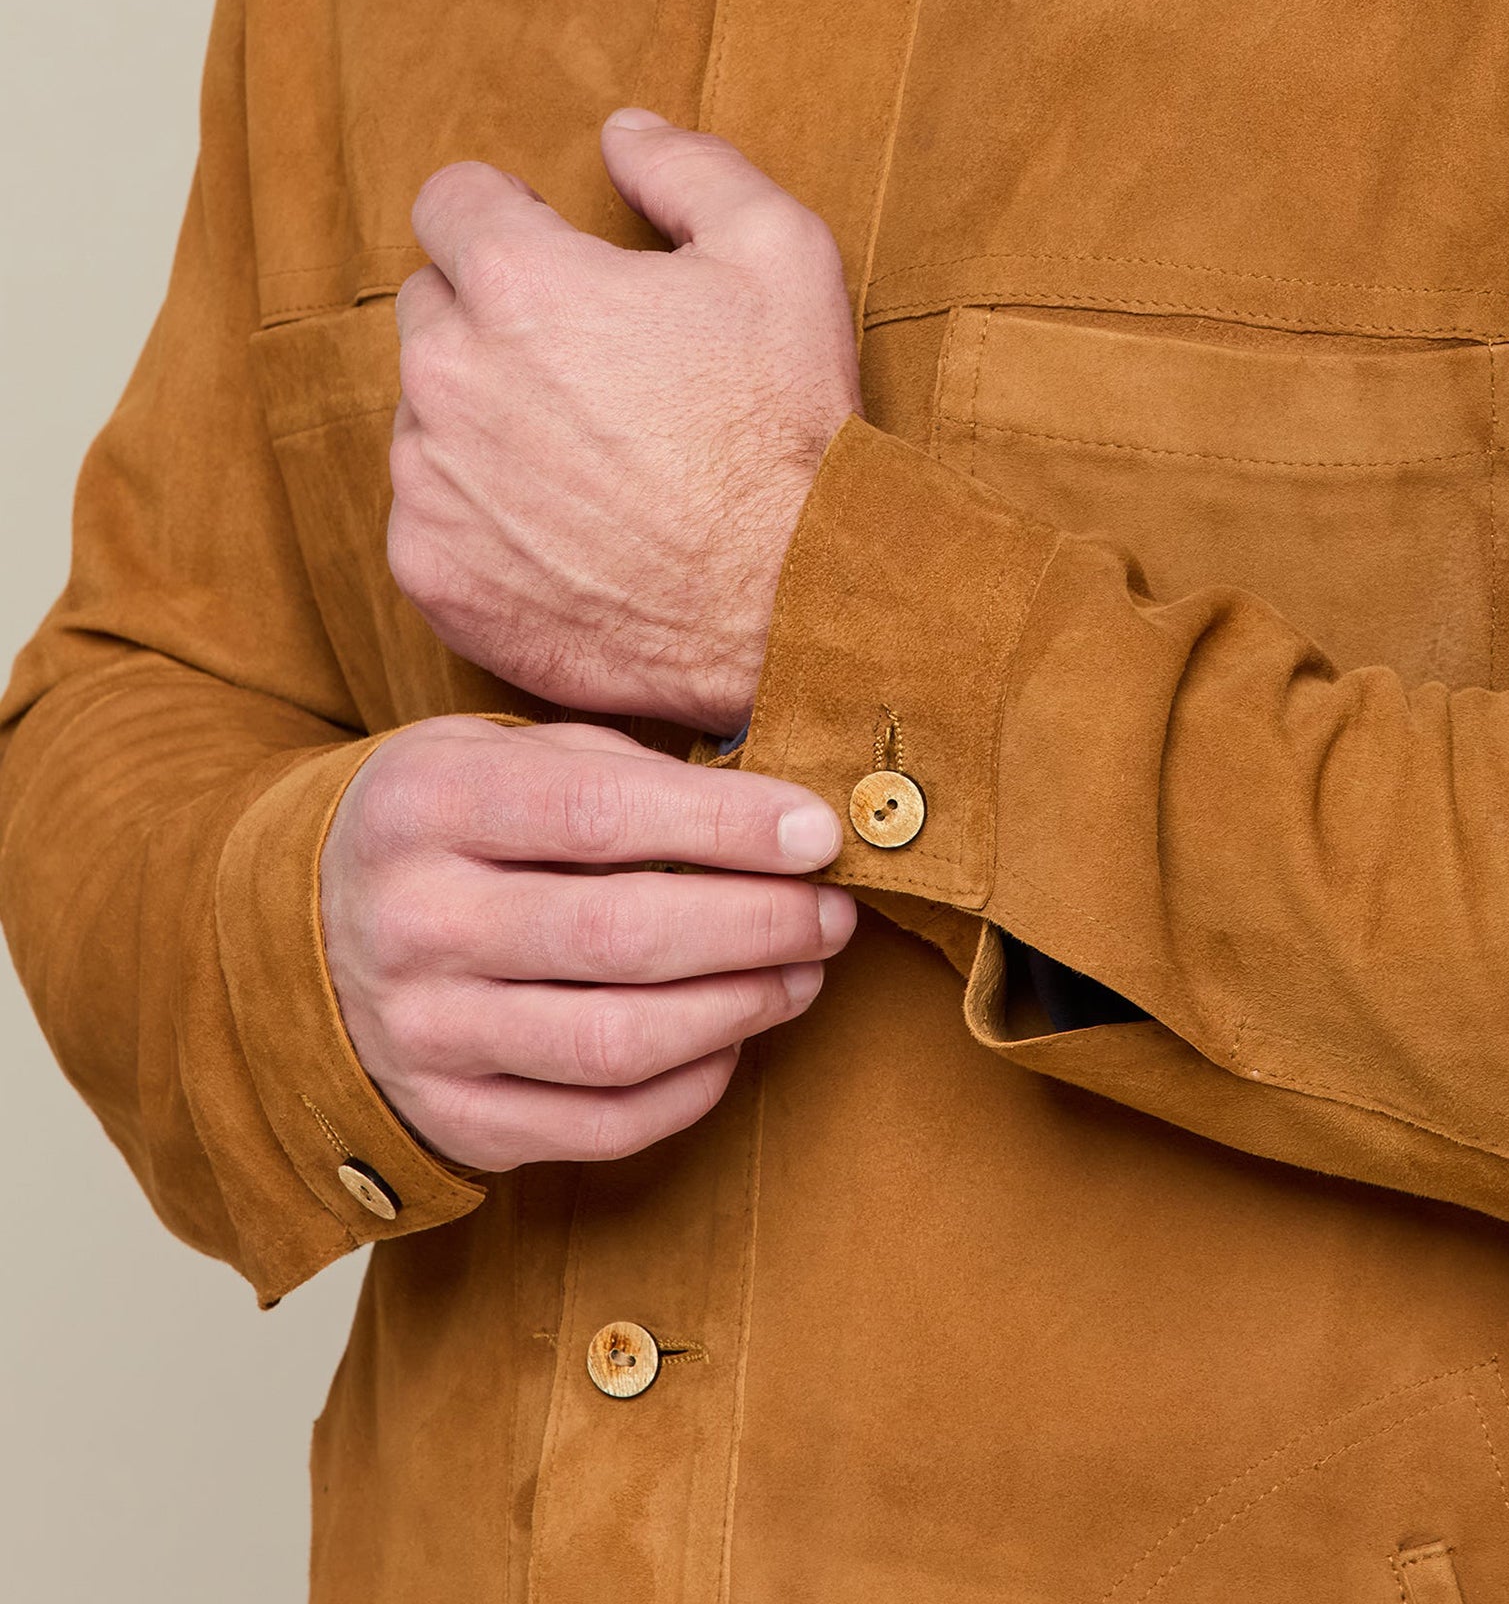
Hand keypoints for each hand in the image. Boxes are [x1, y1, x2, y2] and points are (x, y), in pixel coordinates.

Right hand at [319, 716, 852, 1168]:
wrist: (308, 929)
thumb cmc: (449, 821)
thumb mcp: (498, 752)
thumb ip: (620, 766)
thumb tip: (777, 812)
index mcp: (426, 805)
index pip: (598, 811)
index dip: (725, 825)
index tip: (818, 831)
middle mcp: (412, 923)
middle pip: (619, 935)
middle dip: (757, 923)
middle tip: (832, 910)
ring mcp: (422, 1034)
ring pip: (617, 1042)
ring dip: (740, 1008)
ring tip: (804, 970)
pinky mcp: (450, 1118)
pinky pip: (599, 1125)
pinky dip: (691, 1087)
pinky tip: (735, 1036)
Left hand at [388, 112, 860, 735]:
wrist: (794, 606)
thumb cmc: (790, 430)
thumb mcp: (780, 254)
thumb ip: (687, 168)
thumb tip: (619, 131)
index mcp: (519, 280)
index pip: (449, 201)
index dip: (508, 219)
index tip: (554, 258)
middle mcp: (450, 375)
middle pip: (430, 308)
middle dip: (495, 321)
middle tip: (592, 373)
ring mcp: (432, 483)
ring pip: (425, 417)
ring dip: (485, 423)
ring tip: (589, 464)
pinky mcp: (433, 573)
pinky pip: (429, 518)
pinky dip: (482, 520)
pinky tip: (568, 534)